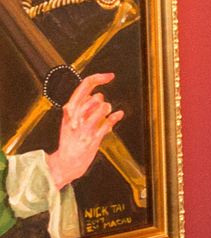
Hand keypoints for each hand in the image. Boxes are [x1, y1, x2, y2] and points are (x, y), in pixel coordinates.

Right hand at [44, 72, 117, 190]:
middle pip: (95, 97)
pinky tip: (119, 114)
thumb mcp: (72, 119)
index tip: (109, 76)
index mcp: (69, 109)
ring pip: (103, 107)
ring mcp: (84, 127)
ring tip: (104, 115)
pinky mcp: (92, 138)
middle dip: (102, 100)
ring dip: (107, 110)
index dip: (99, 78)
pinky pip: (108, 123)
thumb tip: (97, 95)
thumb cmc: (71, 139)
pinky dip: (115, 117)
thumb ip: (84, 106)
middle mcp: (76, 116)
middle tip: (101, 108)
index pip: (84, 86)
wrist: (65, 161)